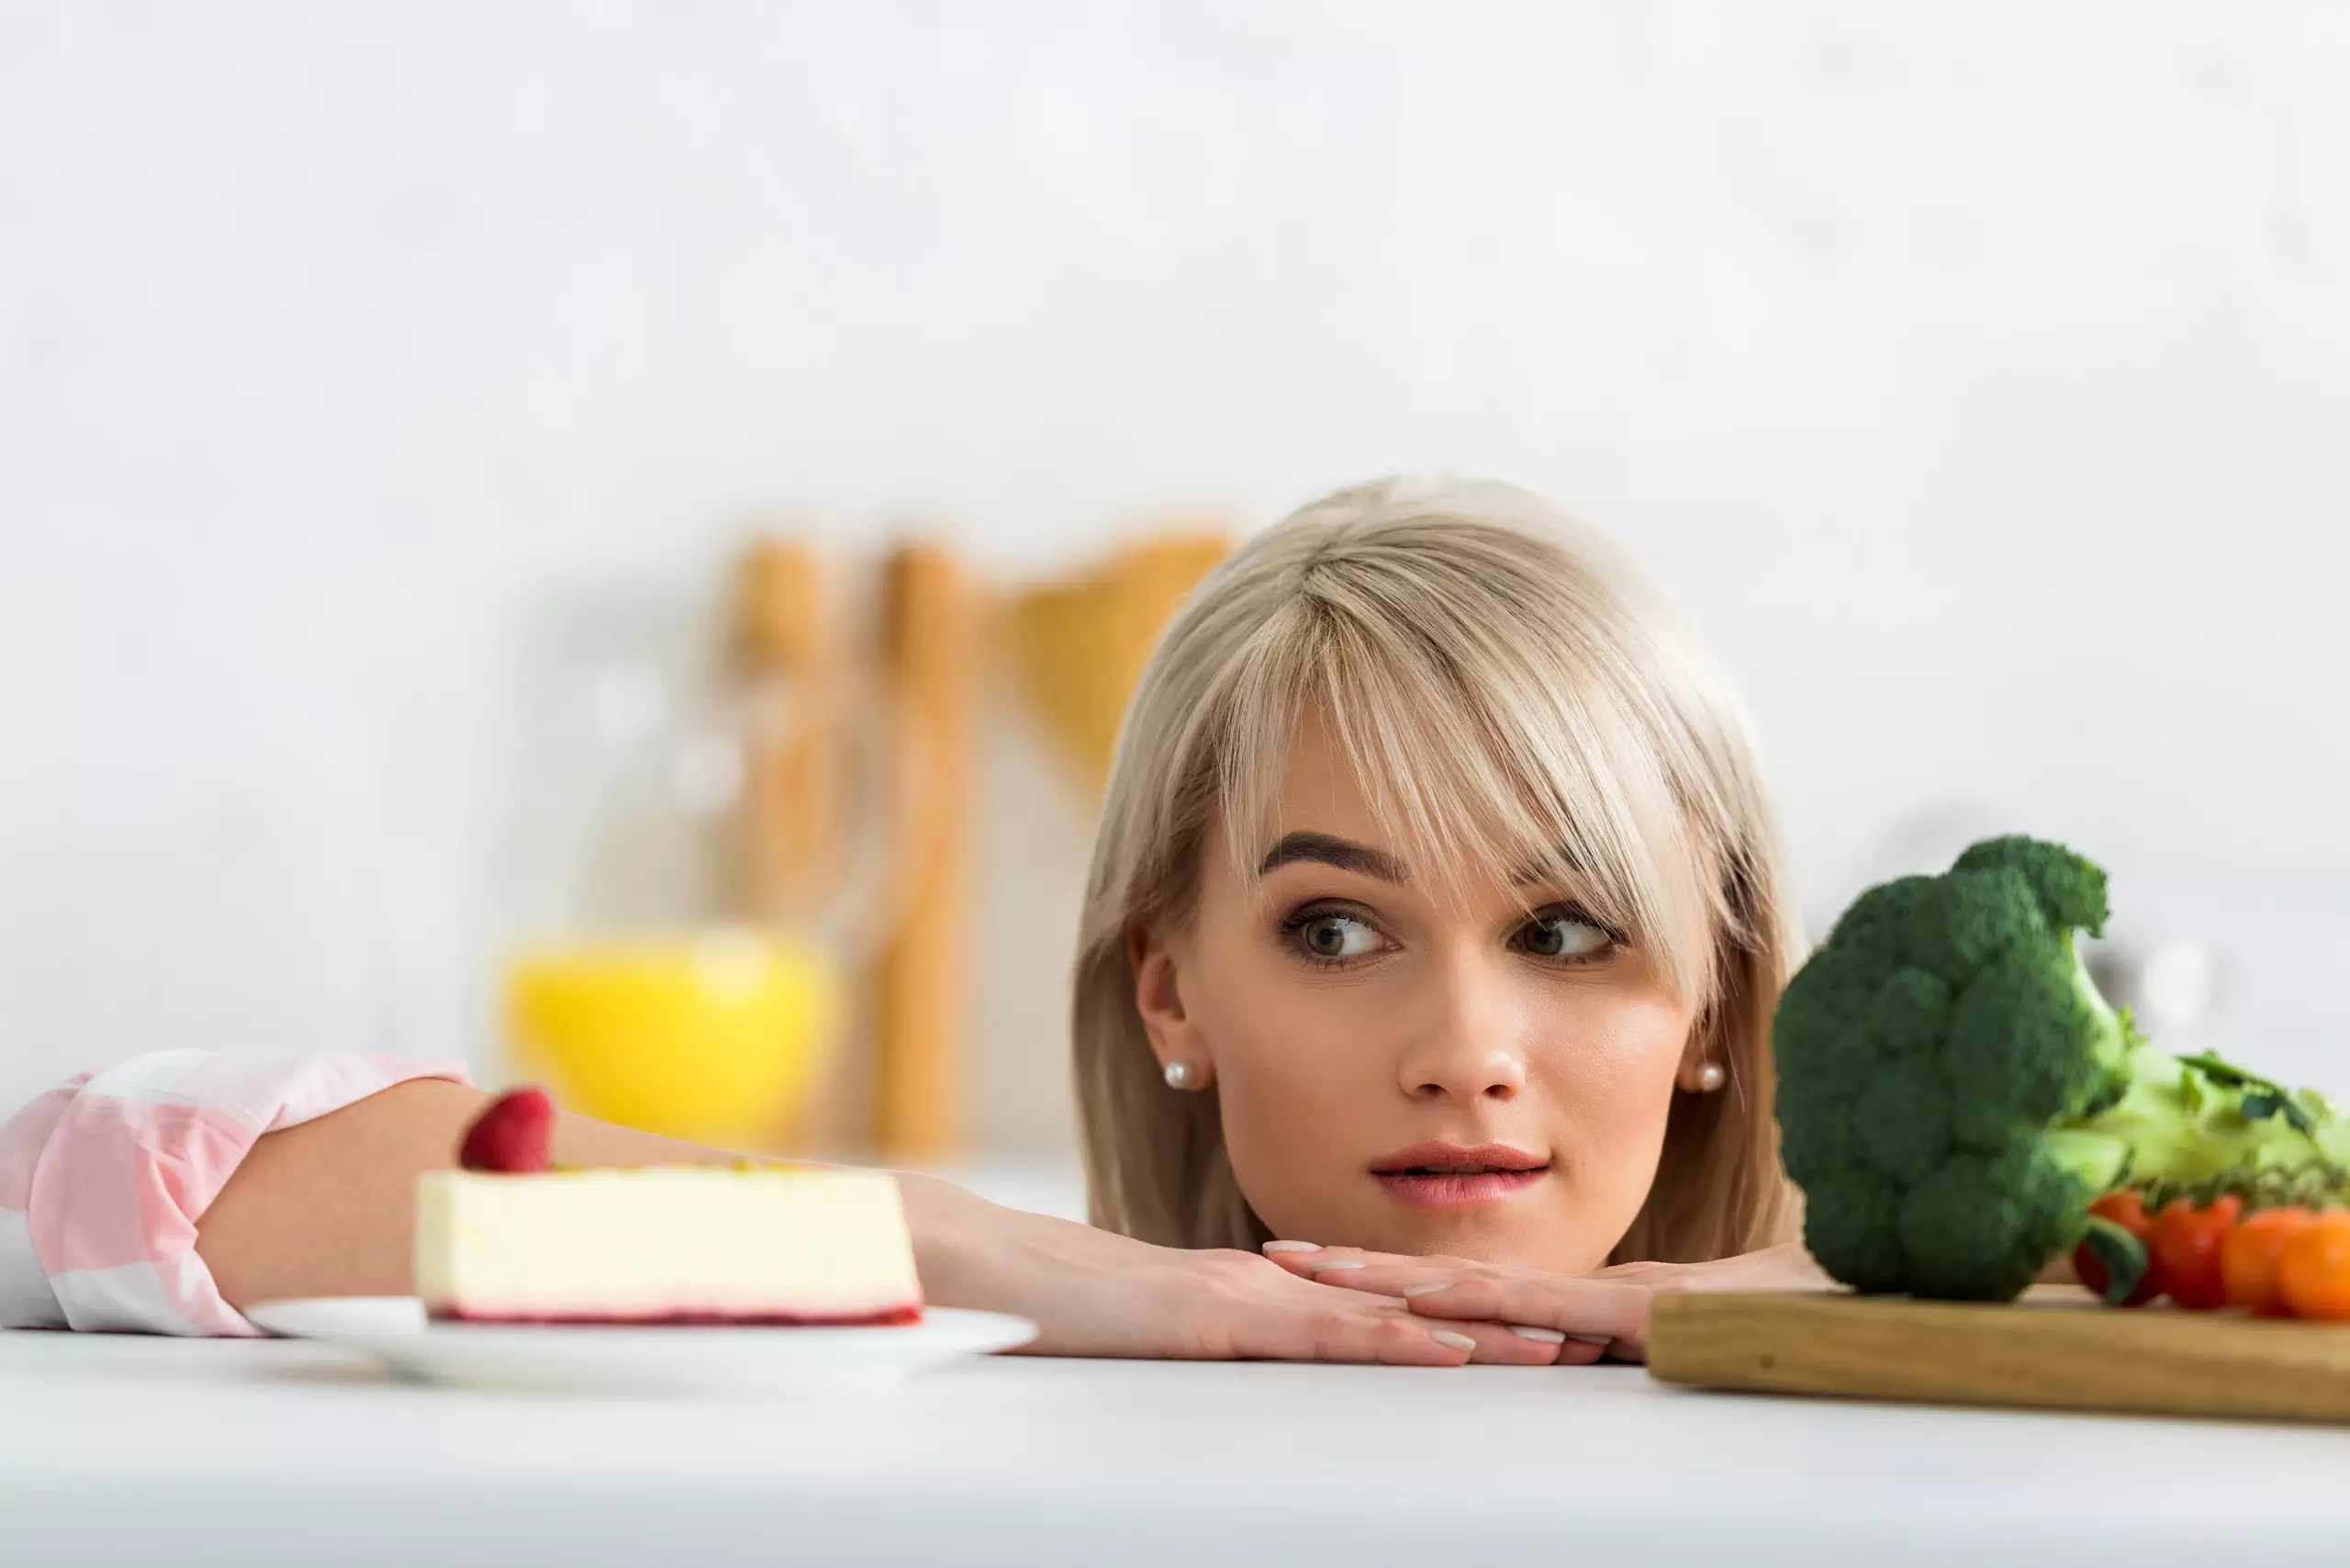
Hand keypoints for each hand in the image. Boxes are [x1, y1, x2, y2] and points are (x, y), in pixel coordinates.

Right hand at [897, 1175, 1570, 1364]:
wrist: (990, 1275)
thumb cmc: (1070, 1315)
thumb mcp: (1167, 1341)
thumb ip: (1225, 1347)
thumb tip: (1270, 1364)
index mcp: (1266, 1293)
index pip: (1385, 1309)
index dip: (1467, 1320)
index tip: (1541, 1333)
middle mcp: (1272, 1285)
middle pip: (1407, 1308)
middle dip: (1499, 1323)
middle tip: (1590, 1335)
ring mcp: (1248, 1296)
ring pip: (1385, 1318)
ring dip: (1475, 1334)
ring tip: (1554, 1347)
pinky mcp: (1217, 1318)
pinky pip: (1319, 1337)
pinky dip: (1391, 1345)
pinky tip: (1444, 1354)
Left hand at [1257, 1240, 1827, 1361]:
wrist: (1880, 1311)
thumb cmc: (1804, 1332)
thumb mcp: (1698, 1355)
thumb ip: (1643, 1350)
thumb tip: (1601, 1357)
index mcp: (1593, 1302)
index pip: (1473, 1289)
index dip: (1395, 1274)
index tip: (1323, 1267)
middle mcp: (1588, 1292)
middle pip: (1451, 1278)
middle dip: (1361, 1267)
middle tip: (1276, 1253)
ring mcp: (1610, 1300)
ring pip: (1479, 1288)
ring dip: (1392, 1279)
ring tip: (1313, 1270)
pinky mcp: (1642, 1318)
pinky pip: (1548, 1312)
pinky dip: (1483, 1305)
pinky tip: (1425, 1301)